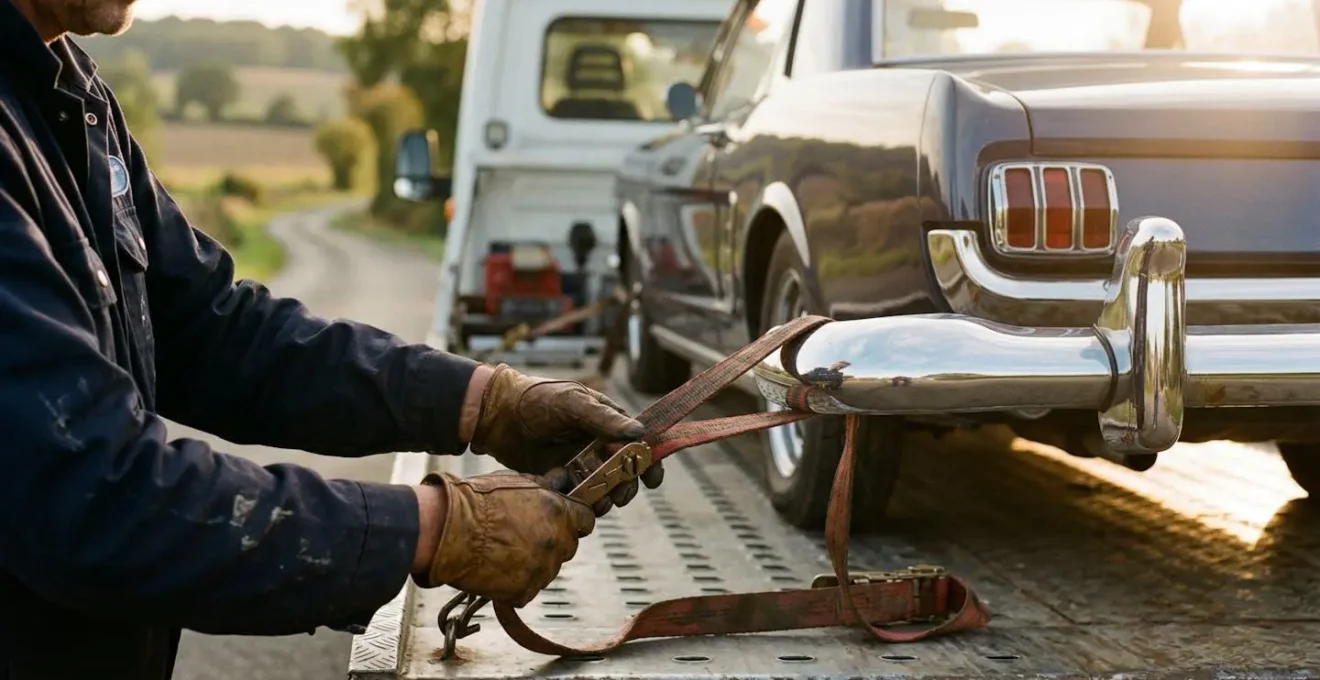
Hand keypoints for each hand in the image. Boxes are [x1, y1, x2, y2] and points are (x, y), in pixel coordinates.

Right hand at [413, 471, 594, 606]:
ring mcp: (541, 569)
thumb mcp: (515, 481)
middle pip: (568, 545)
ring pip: (548, 567)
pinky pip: (529, 588)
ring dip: (535, 561)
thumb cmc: (475, 501)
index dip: (574, 519)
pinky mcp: (524, 591)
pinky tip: (498, 567)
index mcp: (558, 512)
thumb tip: (559, 484)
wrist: (446, 530)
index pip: (586, 520)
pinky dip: (517, 582)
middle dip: (553, 540)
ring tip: (504, 550)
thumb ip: (544, 486)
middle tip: (525, 534)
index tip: (563, 520)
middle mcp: (555, 542)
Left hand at [470, 364, 663, 514]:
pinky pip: (581, 495)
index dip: (650, 462)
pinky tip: (581, 505)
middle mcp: (599, 444)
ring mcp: (581, 462)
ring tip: (600, 503)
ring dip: (608, 497)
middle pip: (626, 471)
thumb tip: (639, 432)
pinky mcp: (563, 478)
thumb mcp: (572, 403)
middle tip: (620, 496)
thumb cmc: (538, 398)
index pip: (638, 443)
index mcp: (608, 422)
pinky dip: (585, 503)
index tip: (653, 479)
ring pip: (605, 486)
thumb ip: (604, 418)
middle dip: (627, 486)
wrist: (497, 415)